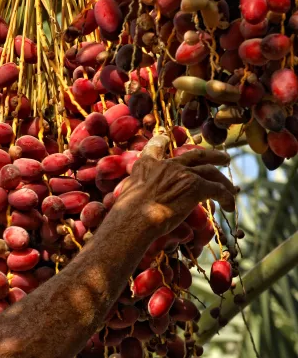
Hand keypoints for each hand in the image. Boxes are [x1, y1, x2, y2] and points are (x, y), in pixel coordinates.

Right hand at [114, 135, 236, 239]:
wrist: (135, 219)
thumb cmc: (126, 214)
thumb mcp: (128, 195)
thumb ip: (139, 190)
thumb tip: (141, 201)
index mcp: (147, 165)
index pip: (155, 146)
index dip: (161, 141)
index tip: (166, 138)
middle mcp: (167, 165)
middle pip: (195, 155)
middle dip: (212, 155)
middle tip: (223, 157)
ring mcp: (183, 174)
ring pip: (211, 172)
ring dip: (223, 180)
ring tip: (231, 188)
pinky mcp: (196, 186)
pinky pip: (218, 190)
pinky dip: (227, 198)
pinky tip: (230, 207)